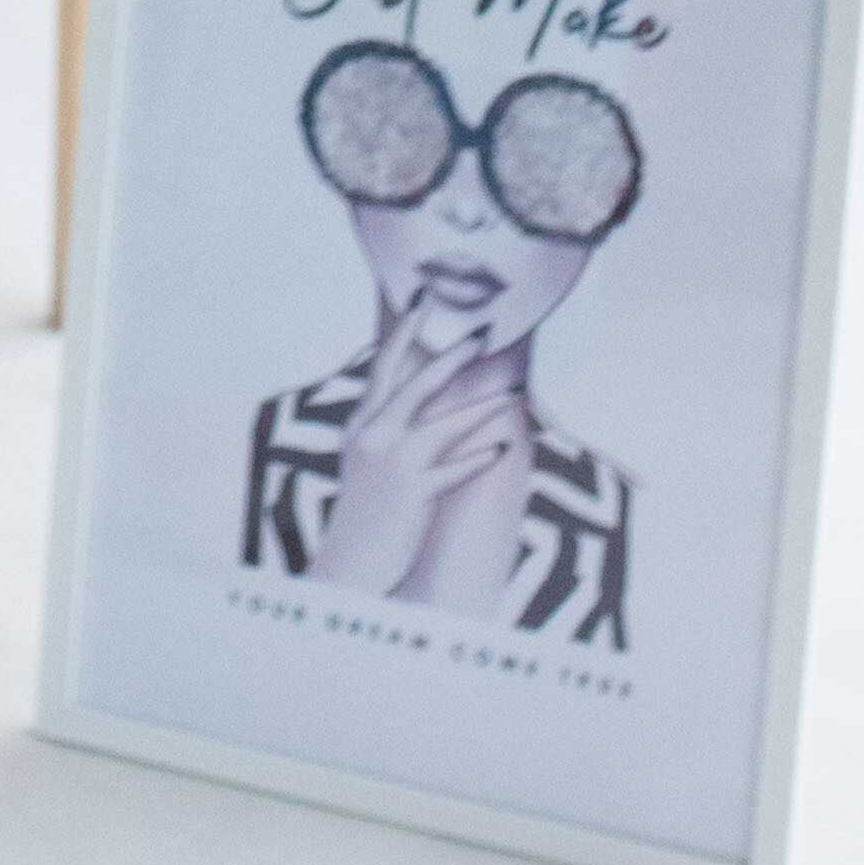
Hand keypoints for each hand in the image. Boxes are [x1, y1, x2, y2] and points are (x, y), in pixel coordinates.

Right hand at [309, 292, 533, 607]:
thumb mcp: (361, 460)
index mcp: (361, 425)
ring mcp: (393, 464)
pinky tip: (503, 448)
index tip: (423, 301)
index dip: (404, 332)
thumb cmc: (363, 514)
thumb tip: (404, 400)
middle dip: (452, 356)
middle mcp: (374, 437)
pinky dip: (479, 458)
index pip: (384, 368)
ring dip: (484, 408)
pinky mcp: (413, 494)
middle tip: (482, 332)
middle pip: (418, 385)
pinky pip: (454, 470)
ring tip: (515, 394)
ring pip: (445, 425)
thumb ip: (380, 428)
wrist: (348, 563)